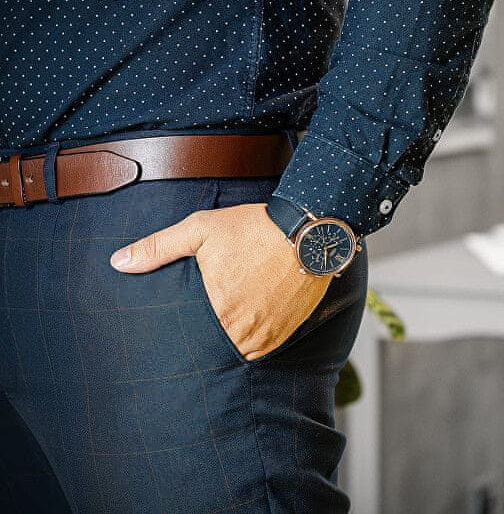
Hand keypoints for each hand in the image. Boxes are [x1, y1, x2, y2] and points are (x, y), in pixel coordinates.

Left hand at [109, 203, 331, 359]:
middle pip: (214, 349)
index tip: (181, 335)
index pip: (189, 340)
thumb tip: (118, 262)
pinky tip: (249, 322)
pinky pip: (263, 349)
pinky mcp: (287, 331)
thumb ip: (158, 248)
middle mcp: (242, 329)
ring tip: (225, 326)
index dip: (184, 339)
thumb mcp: (200, 230)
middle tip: (204, 328)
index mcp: (216, 309)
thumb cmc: (252, 229)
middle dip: (206, 342)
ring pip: (239, 351)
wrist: (308, 229)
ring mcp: (267, 333)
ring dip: (230, 343)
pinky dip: (253, 340)